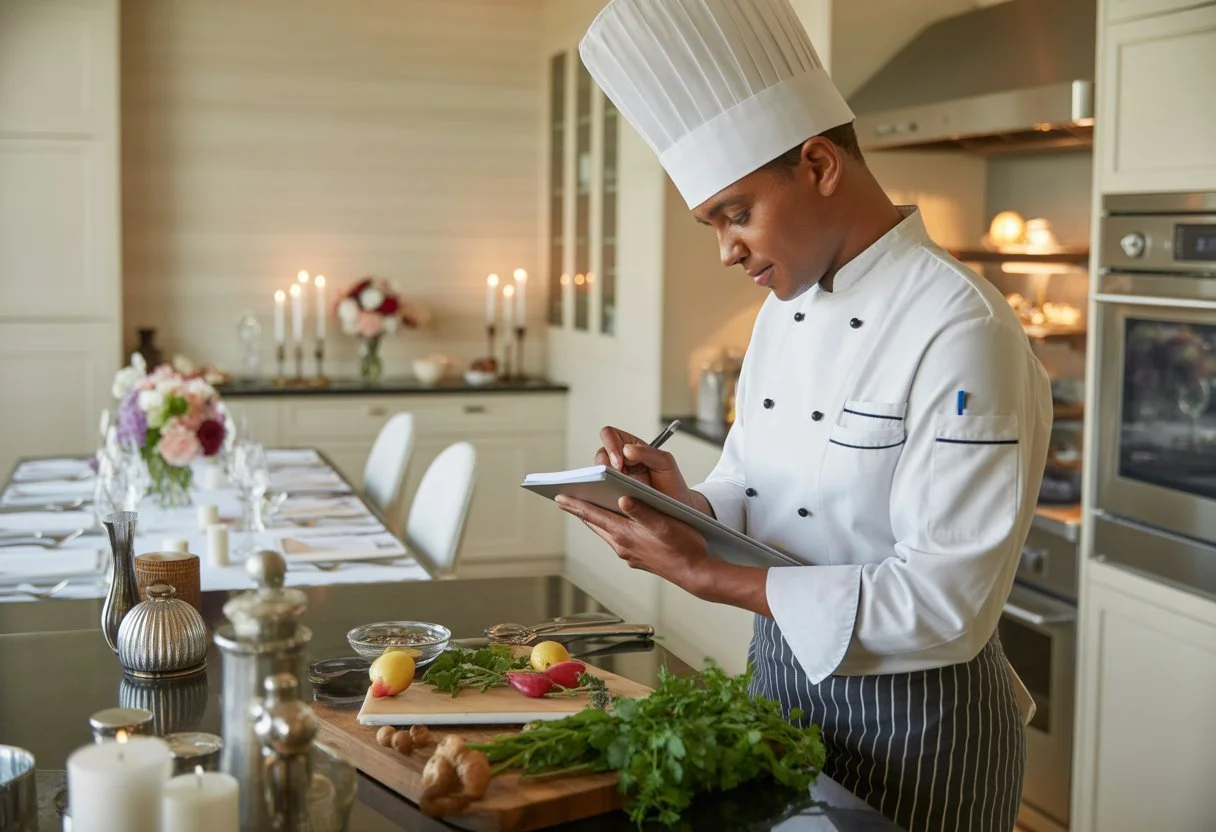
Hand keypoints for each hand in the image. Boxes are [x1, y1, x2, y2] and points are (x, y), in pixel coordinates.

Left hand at [556, 493, 714, 593]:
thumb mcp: (664, 524)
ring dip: (594, 518)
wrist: (697, 572)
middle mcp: (622, 545)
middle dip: (579, 510)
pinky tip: (614, 522)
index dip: (575, 504)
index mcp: (625, 534)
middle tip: (565, 498)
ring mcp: (628, 553)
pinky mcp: (637, 558)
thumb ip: (642, 511)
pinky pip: (616, 539)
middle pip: (594, 523)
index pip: (592, 515)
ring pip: (604, 531)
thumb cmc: (684, 547)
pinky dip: (609, 527)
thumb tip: (622, 499)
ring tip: (585, 506)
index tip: (559, 496)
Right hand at [595, 426, 698, 508]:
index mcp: (631, 447)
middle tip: (615, 477)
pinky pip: (598, 491)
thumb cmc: (671, 483)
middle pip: (600, 454)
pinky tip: (608, 501)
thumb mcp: (665, 462)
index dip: (611, 446)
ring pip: (597, 473)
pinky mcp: (610, 495)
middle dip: (604, 464)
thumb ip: (647, 452)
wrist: (675, 509)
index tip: (619, 463)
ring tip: (611, 490)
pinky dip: (600, 493)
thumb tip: (627, 450)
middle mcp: (620, 461)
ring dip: (602, 479)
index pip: (610, 435)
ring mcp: (614, 478)